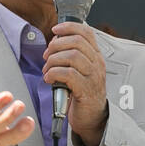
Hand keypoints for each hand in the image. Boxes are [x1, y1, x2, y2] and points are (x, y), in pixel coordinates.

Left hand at [43, 21, 108, 145]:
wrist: (91, 118)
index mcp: (95, 56)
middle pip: (77, 42)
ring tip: (47, 70)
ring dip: (53, 61)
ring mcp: (93, 77)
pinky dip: (54, 73)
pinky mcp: (86, 90)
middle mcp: (97, 64)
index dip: (69, 27)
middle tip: (47, 56)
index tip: (55, 30)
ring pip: (72, 56)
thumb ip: (71, 57)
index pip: (86, 33)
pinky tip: (49, 79)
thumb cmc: (82, 93)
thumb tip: (54, 43)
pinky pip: (69, 74)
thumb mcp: (79, 71)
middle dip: (56, 45)